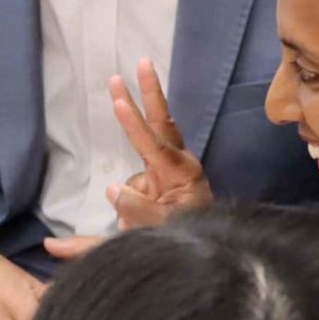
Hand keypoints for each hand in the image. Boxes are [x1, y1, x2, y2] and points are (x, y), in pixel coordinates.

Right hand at [102, 58, 210, 229]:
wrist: (206, 257)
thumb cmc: (189, 240)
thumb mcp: (162, 230)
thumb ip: (136, 210)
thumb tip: (112, 188)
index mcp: (183, 175)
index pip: (153, 144)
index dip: (133, 122)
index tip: (119, 99)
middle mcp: (178, 166)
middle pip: (160, 124)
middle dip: (149, 93)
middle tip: (143, 62)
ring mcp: (168, 174)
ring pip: (143, 157)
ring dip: (134, 174)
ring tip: (142, 207)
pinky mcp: (158, 185)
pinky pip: (132, 192)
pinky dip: (130, 208)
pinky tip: (137, 229)